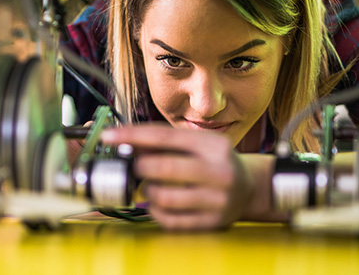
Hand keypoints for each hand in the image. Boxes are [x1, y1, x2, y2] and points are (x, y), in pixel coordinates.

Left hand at [100, 124, 250, 229]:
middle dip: (139, 168)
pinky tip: (159, 203)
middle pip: (163, 168)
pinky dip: (156, 211)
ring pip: (165, 197)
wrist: (249, 188)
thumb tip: (124, 142)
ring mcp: (218, 199)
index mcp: (213, 145)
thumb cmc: (214, 162)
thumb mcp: (197, 144)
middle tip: (135, 168)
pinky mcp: (213, 222)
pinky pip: (171, 219)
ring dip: (148, 192)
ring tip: (150, 186)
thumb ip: (164, 142)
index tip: (109, 137)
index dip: (132, 136)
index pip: (164, 137)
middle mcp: (220, 171)